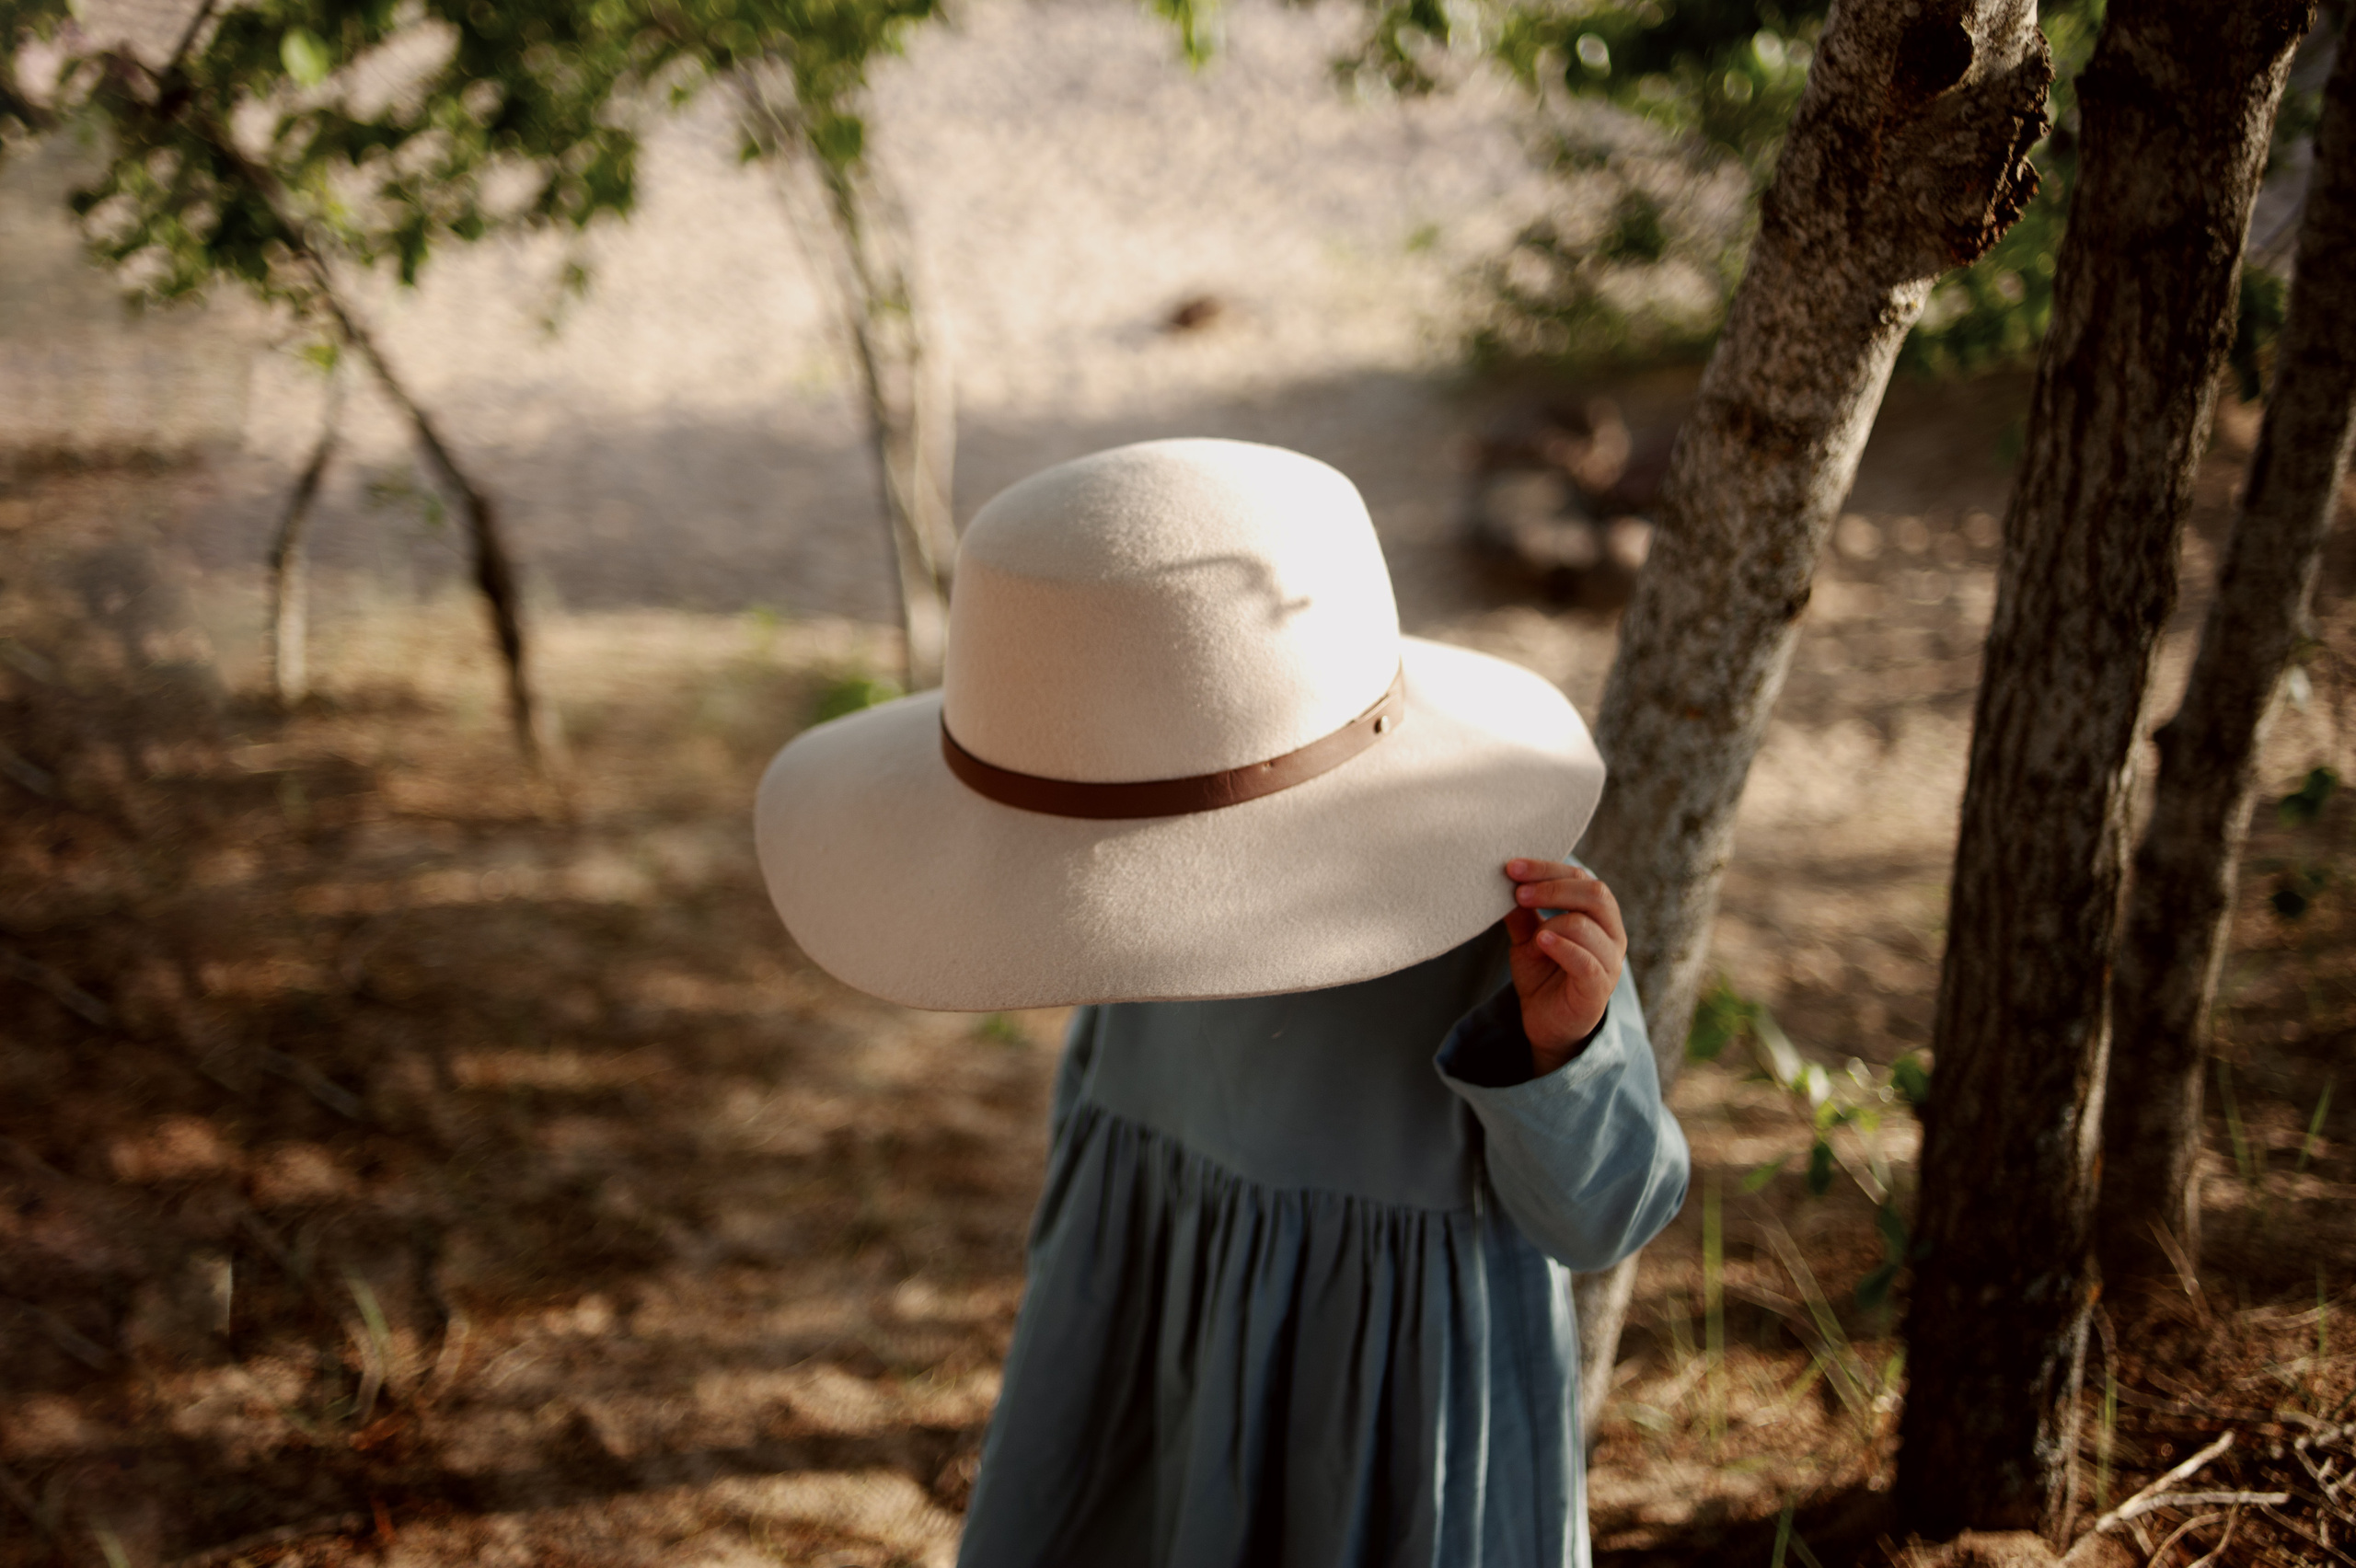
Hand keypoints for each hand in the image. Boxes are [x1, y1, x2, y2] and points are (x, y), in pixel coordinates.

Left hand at [1504, 858, 1626, 1074]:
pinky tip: (1541, 942)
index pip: (1581, 878)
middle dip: (1552, 887)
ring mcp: (1610, 961)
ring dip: (1552, 921)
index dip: (1547, 869)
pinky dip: (1562, 947)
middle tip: (1518, 892)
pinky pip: (1586, 961)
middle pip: (1594, 893)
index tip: (1512, 868)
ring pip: (1587, 924)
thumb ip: (1521, 913)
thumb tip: (1503, 880)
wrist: (1546, 1023)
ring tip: (1529, 933)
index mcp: (1598, 914)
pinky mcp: (1599, 989)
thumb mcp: (1526, 938)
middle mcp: (1611, 933)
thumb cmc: (1543, 975)